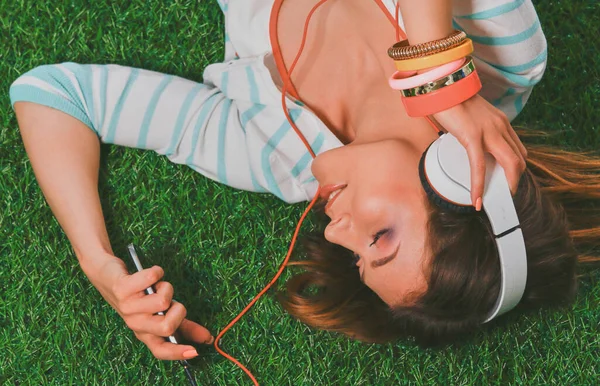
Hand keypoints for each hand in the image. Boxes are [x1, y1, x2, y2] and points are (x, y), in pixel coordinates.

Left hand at [84, 254, 212, 359]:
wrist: (105, 275)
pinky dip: (157, 271)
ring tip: (156, 285)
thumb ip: (182, 325)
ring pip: (163, 301)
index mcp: (145, 332)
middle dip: (179, 309)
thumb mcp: (159, 313)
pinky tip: (151, 273)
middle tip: (170, 301)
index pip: (161, 350)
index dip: (178, 352)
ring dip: (166, 287)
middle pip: (167, 327)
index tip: (196, 350)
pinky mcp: (122, 289)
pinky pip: (152, 278)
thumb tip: (207, 338)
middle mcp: (135, 323)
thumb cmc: (138, 295)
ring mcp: (127, 307)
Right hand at [431, 94, 527, 207]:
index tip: (506, 181)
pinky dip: (478, 185)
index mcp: (500, 122)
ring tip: (494, 200)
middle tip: (503, 195)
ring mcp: (488, 131)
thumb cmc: (450, 100)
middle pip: (519, 160)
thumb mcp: (470, 117)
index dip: (515, 169)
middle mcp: (500, 126)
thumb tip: (470, 148)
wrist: (440, 86)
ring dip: (504, 185)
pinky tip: (476, 198)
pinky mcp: (472, 136)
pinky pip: (479, 166)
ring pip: (509, 164)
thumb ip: (475, 131)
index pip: (518, 150)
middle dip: (514, 181)